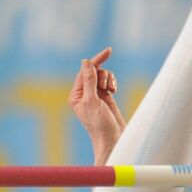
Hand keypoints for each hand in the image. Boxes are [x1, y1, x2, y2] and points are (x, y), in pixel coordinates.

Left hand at [67, 47, 126, 164]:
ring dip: (109, 80)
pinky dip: (113, 83)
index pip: (85, 72)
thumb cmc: (100, 125)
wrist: (113, 140)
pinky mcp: (106, 98)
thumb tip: (86, 62)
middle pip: (94, 72)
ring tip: (111, 92)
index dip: (96, 61)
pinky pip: (109, 82)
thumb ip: (89, 80)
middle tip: (106, 89)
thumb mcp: (93, 101)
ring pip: (103, 76)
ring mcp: (95, 95)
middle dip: (103, 76)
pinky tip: (114, 92)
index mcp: (76, 95)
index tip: (109, 51)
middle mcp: (84, 94)